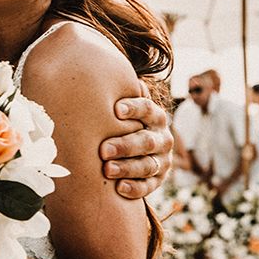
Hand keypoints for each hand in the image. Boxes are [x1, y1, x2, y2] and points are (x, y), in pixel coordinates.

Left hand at [100, 83, 172, 198]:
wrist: (131, 146)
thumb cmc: (119, 120)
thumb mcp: (120, 106)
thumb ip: (115, 93)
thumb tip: (96, 70)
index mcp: (154, 116)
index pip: (147, 109)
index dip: (133, 108)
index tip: (115, 109)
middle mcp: (162, 137)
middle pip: (146, 140)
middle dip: (125, 145)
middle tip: (103, 149)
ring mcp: (162, 159)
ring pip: (148, 164)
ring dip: (128, 167)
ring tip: (107, 170)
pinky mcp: (158, 179)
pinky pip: (149, 185)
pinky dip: (136, 188)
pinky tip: (120, 188)